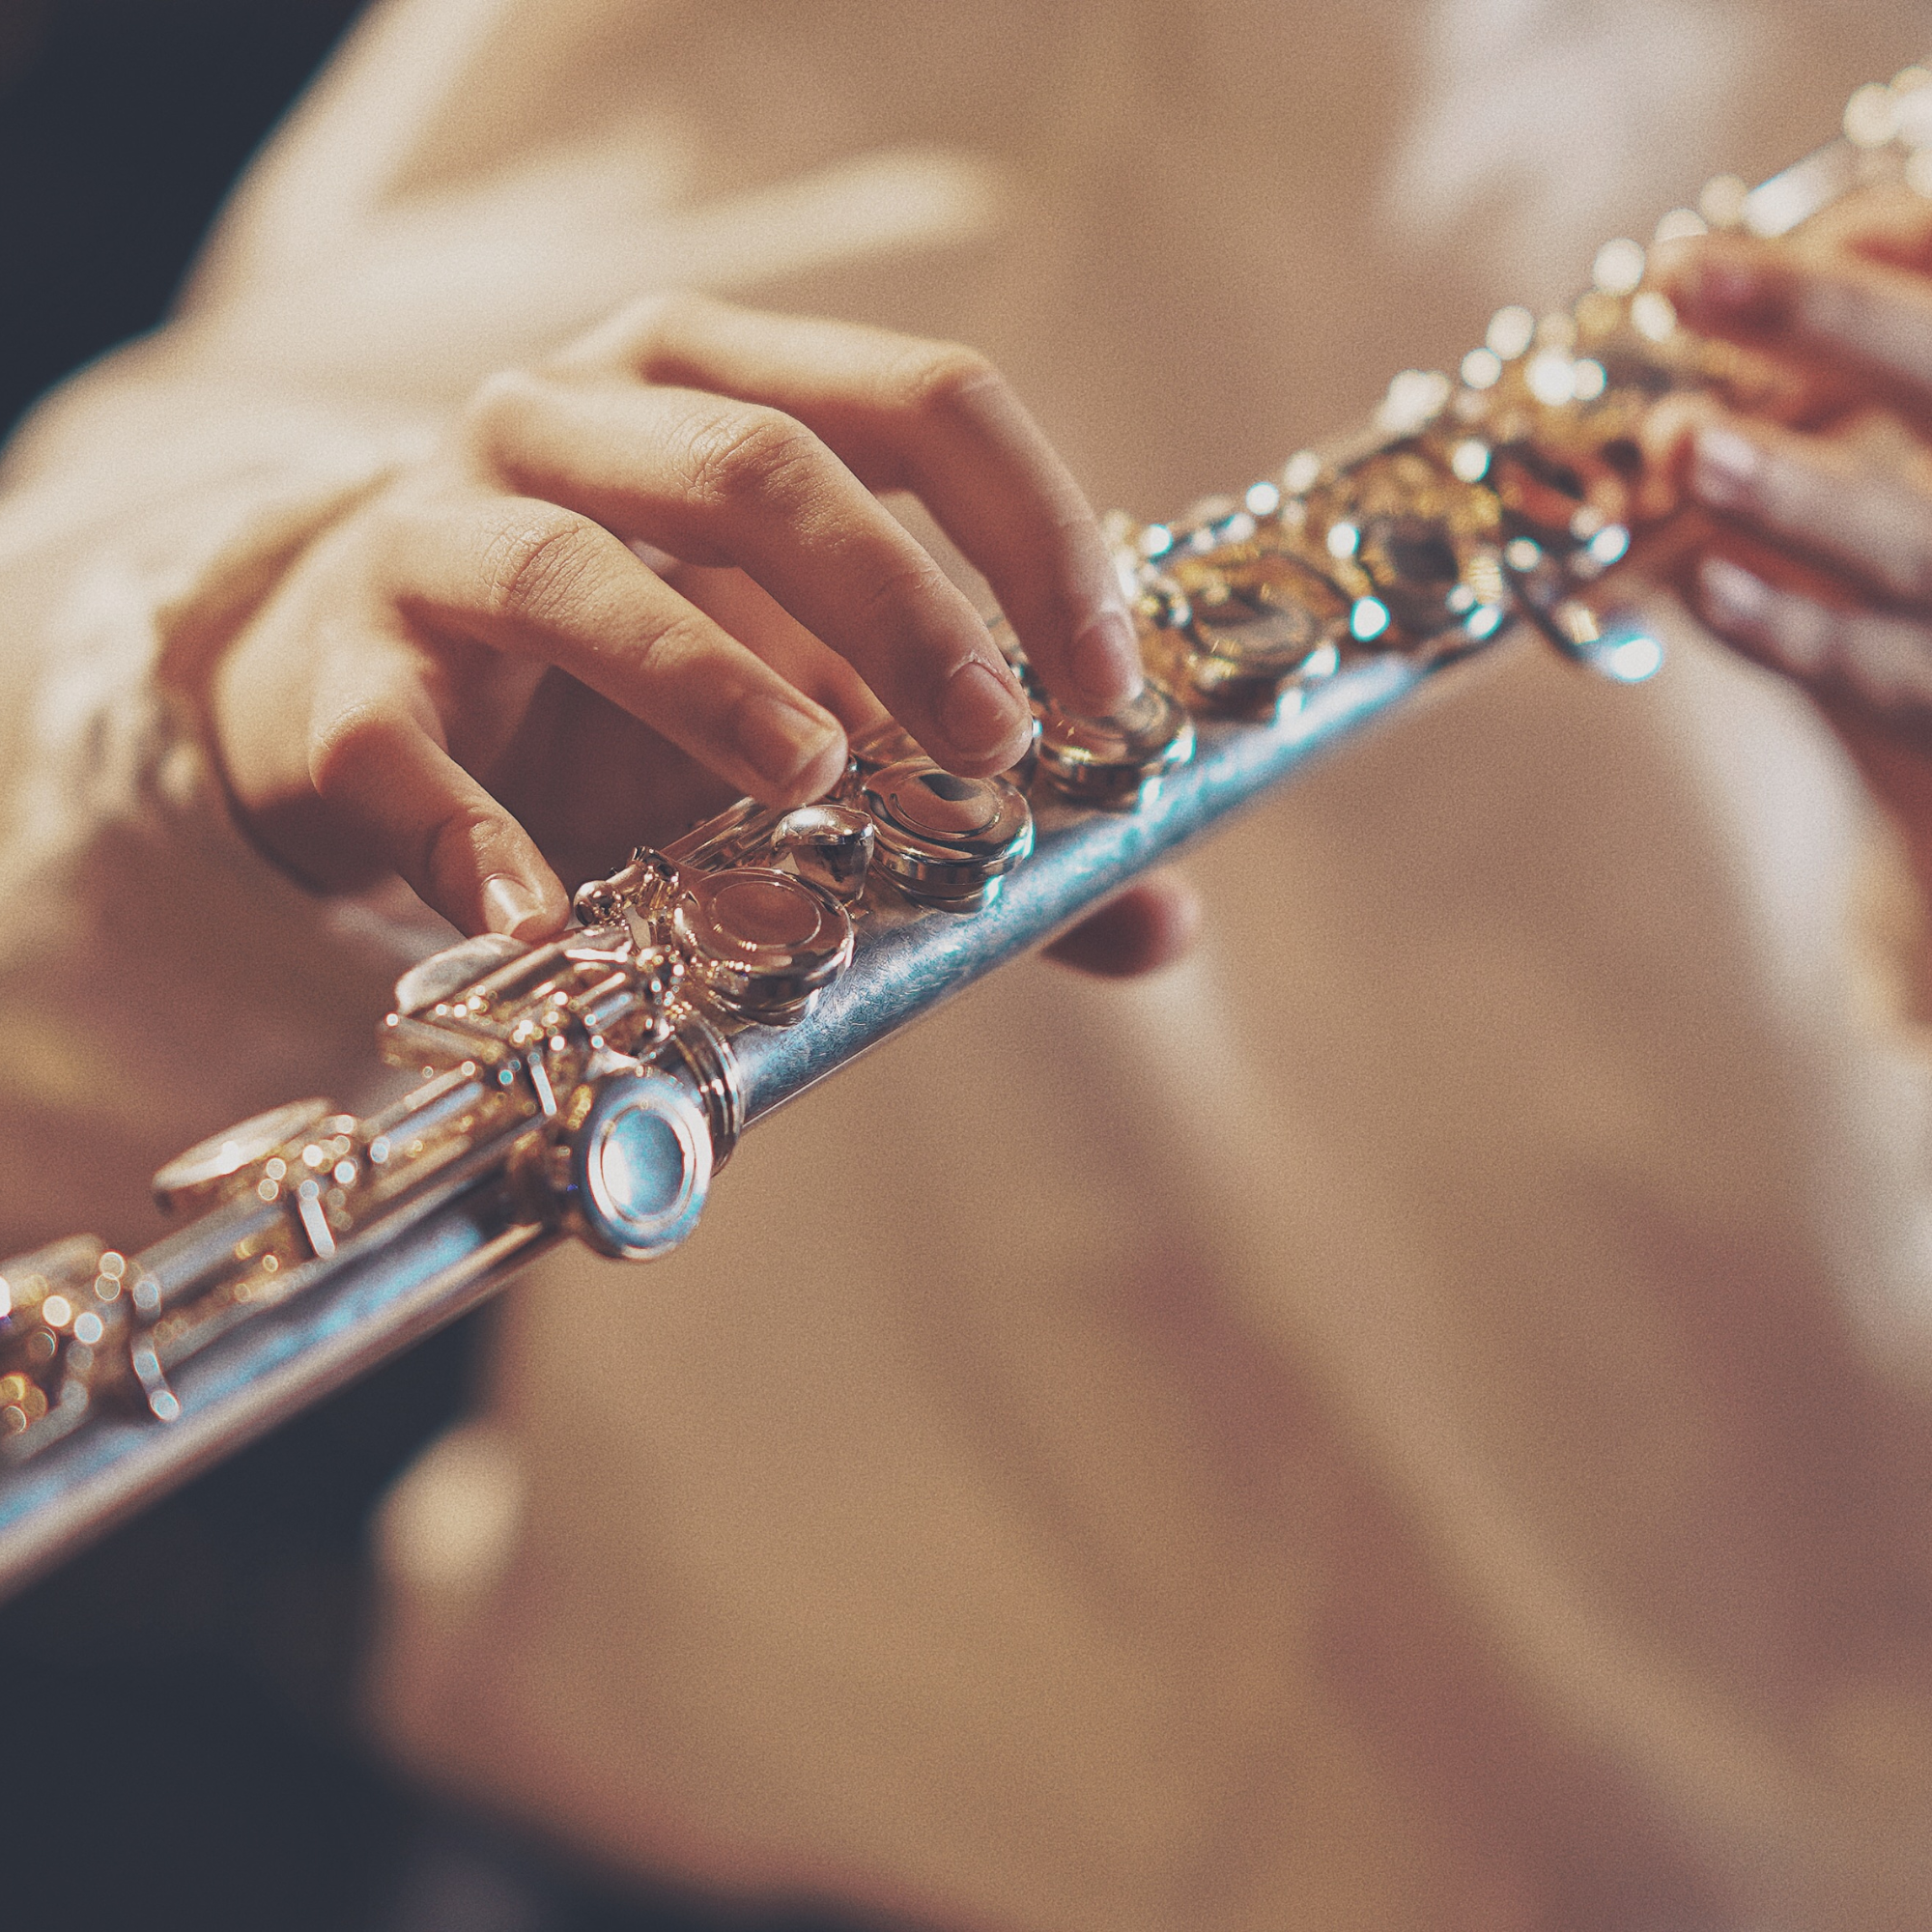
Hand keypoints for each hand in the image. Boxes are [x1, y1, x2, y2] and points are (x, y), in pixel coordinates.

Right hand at [211, 294, 1196, 975]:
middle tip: (995, 739)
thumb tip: (1157, 920)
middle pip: (753, 463)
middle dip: (899, 601)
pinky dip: (469, 833)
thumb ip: (969, 801)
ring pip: (570, 569)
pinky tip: (539, 916)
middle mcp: (574, 421)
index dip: (1034, 531)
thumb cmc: (620, 688)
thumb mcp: (804, 706)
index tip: (1109, 685)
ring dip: (708, 679)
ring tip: (810, 781)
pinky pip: (397, 750)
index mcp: (721, 391)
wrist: (363, 691)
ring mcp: (437, 535)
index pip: (918, 399)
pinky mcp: (342, 680)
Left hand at [1643, 188, 1931, 889]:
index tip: (1706, 249)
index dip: (1874, 246)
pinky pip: (1864, 669)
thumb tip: (1796, 250)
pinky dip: (1785, 627)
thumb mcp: (1903, 438)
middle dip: (1825, 320)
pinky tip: (1702, 586)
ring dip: (1792, 490)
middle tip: (1682, 276)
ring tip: (1686, 443)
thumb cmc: (1915, 556)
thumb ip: (1871, 340)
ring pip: (1906, 544)